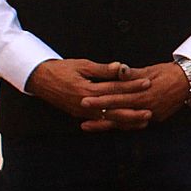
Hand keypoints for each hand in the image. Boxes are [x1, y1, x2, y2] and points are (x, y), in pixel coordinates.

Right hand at [25, 58, 152, 129]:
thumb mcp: (83, 65)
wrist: (39, 79)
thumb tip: (122, 67)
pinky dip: (113, 124)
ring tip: (143, 122)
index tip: (147, 83)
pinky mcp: (80, 115)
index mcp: (86, 90)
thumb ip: (103, 69)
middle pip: (114, 109)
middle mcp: (85, 104)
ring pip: (108, 119)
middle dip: (133, 111)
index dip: (132, 85)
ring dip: (126, 121)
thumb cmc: (62, 69)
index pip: (114, 88)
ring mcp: (82, 112)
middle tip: (150, 111)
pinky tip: (125, 125)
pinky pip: (99, 122)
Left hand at [76, 61, 190, 130]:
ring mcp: (151, 115)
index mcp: (143, 94)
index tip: (84, 99)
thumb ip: (131, 74)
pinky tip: (108, 126)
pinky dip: (120, 125)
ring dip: (104, 124)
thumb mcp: (150, 70)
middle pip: (117, 112)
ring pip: (123, 122)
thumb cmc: (168, 73)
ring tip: (87, 125)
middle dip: (97, 113)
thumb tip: (117, 70)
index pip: (117, 97)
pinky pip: (134, 124)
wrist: (189, 82)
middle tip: (80, 112)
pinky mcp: (155, 119)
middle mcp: (146, 107)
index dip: (100, 99)